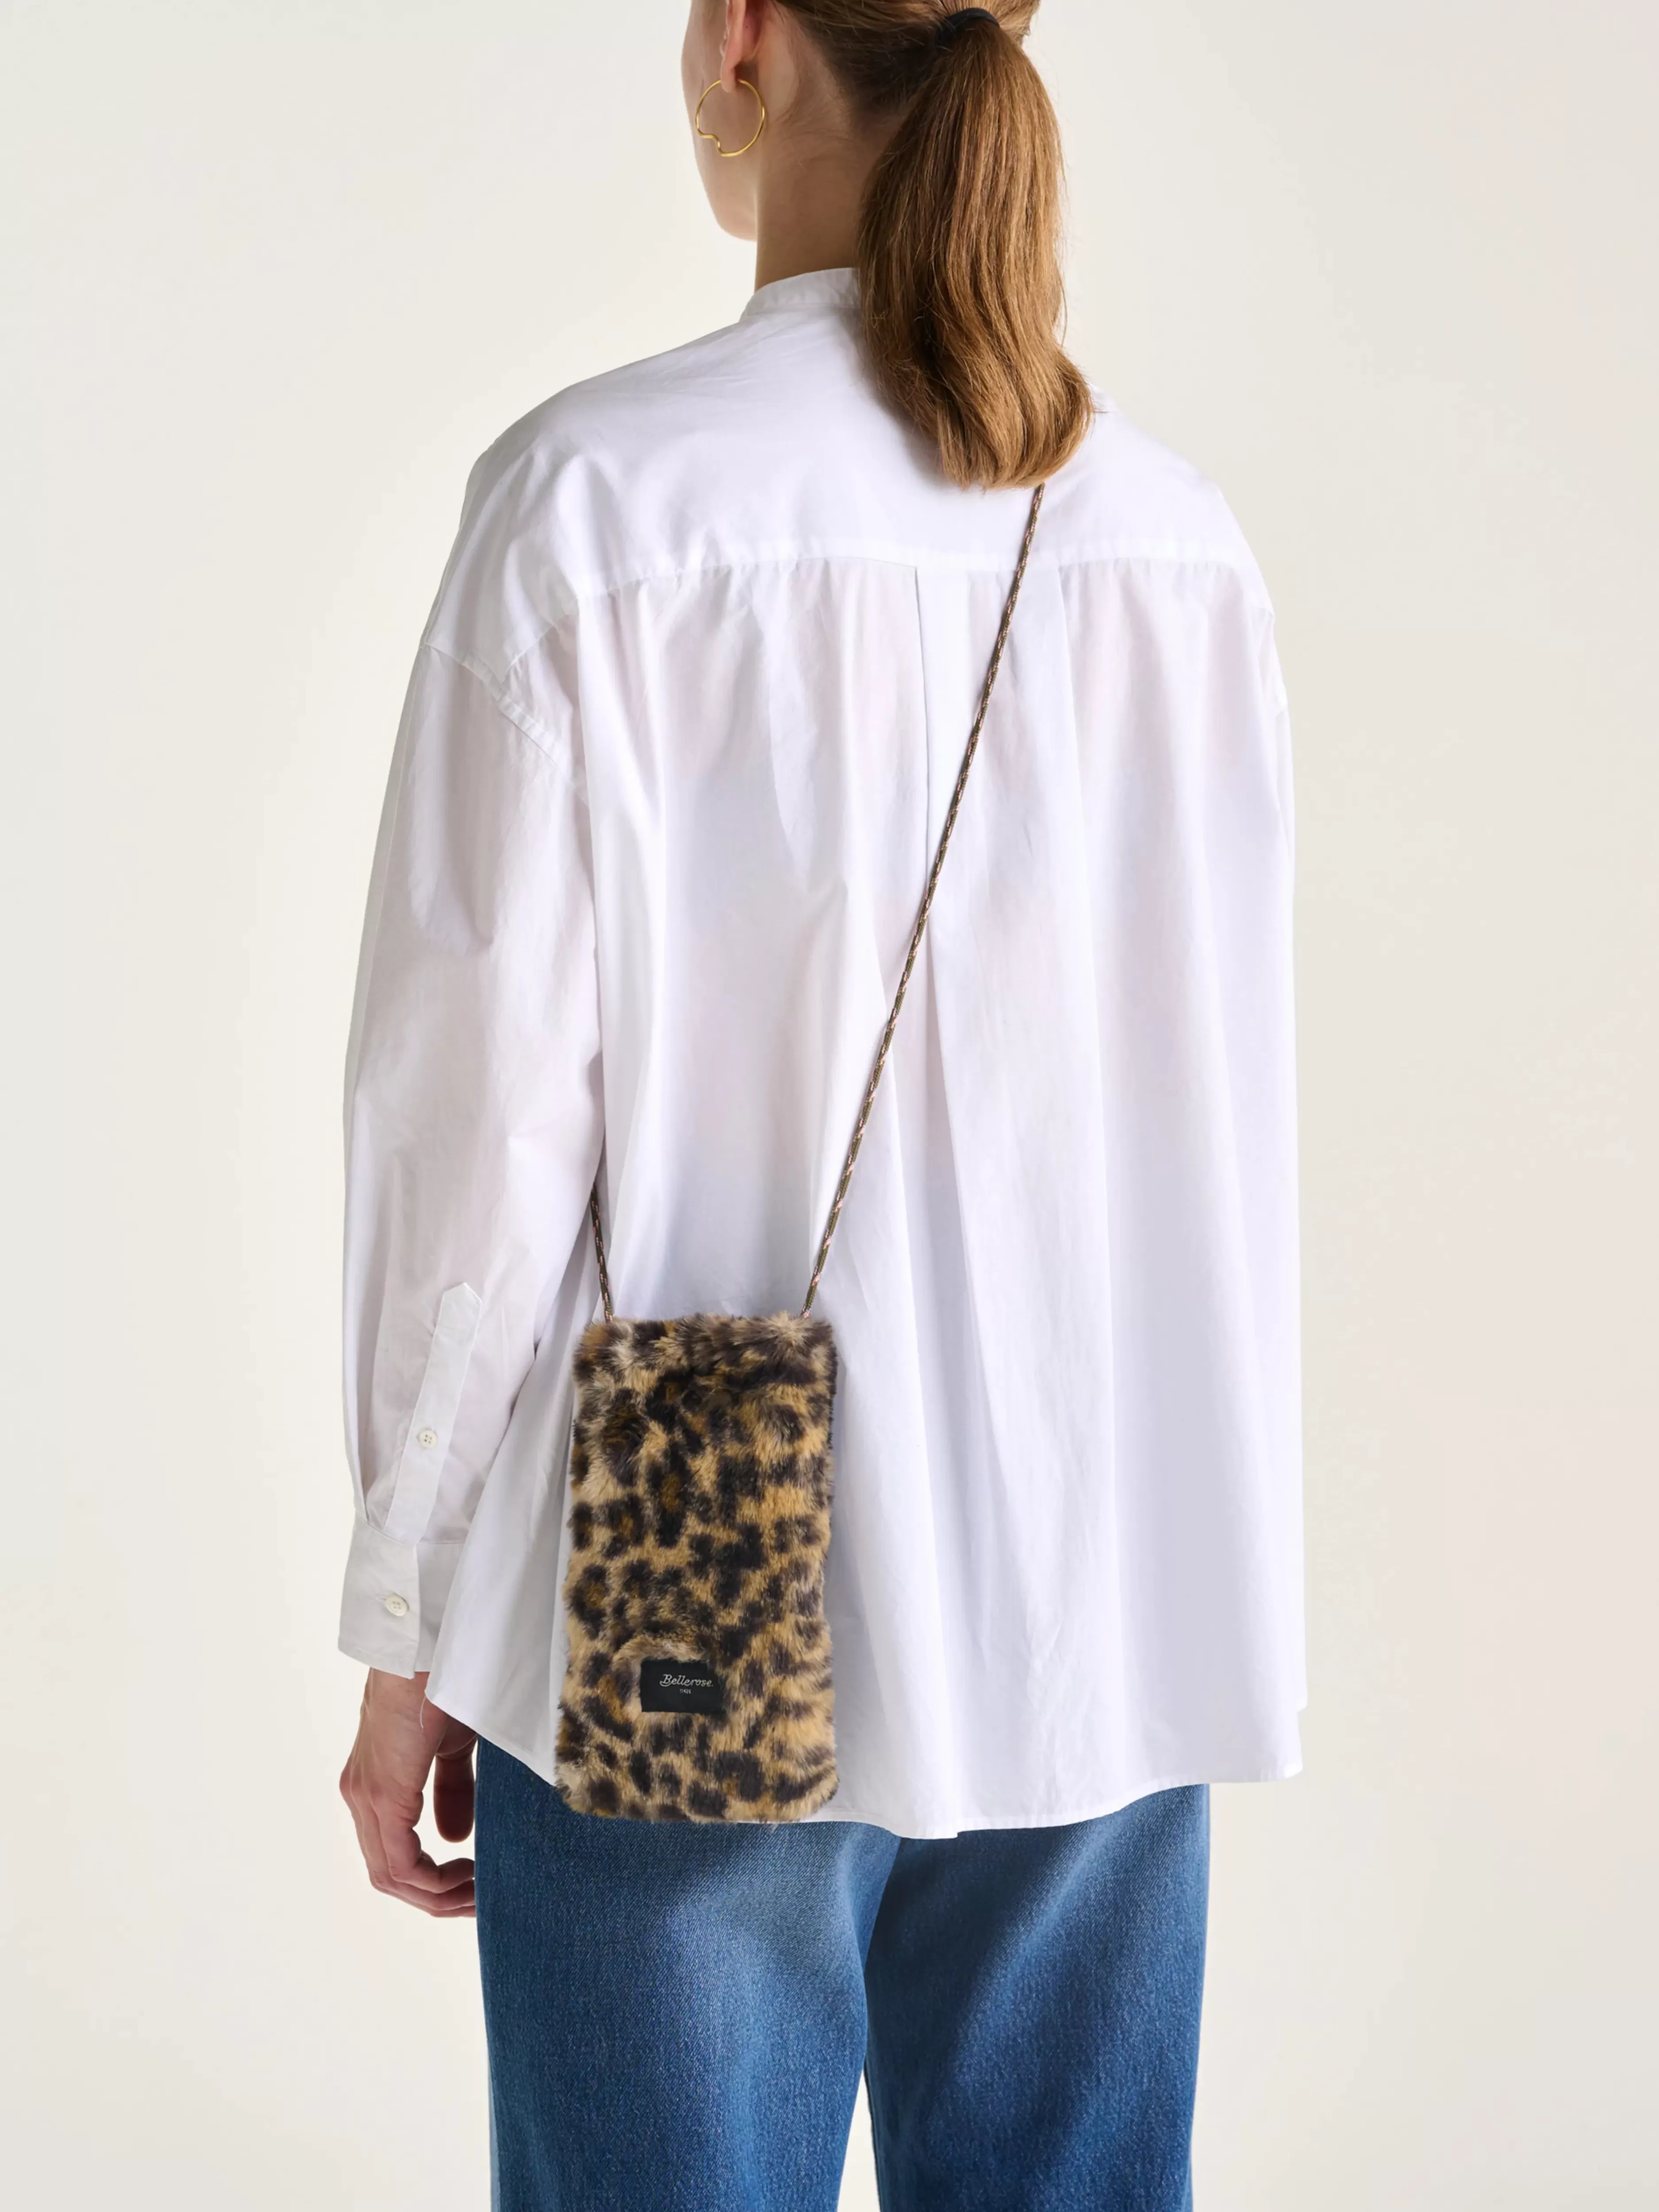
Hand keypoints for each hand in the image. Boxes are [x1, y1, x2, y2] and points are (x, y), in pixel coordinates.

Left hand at [340, 1669, 478, 1916]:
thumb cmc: (443, 1681)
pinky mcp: (382, 1794)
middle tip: (479, 1900)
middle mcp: (361, 1797)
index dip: (431, 1881)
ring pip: (390, 1875)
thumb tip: (455, 1837)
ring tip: (478, 1894)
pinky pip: (399, 1863)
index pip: (393, 1855)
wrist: (428, 1645)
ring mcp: (366, 1797)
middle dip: (436, 1897)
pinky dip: (432, 1881)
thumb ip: (451, 1791)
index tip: (473, 1884)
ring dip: (436, 1895)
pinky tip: (468, 1875)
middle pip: (389, 1875)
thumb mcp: (451, 1745)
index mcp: (376, 1784)